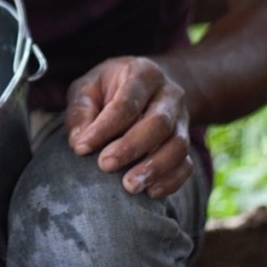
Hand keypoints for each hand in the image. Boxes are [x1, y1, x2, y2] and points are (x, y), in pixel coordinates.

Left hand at [64, 56, 192, 197]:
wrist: (147, 87)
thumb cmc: (109, 88)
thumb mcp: (88, 87)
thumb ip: (80, 111)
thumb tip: (78, 142)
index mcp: (143, 74)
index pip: (126, 103)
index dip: (104, 128)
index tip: (82, 148)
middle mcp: (169, 94)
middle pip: (158, 123)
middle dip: (131, 147)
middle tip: (105, 165)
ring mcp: (182, 119)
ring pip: (178, 145)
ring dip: (154, 168)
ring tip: (129, 186)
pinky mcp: (187, 142)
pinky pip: (186, 164)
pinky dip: (171, 180)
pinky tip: (150, 192)